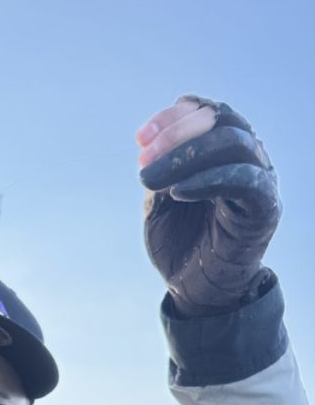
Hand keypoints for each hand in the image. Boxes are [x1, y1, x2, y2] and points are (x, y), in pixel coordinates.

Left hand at [137, 96, 279, 316]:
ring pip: (233, 142)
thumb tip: (155, 148)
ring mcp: (259, 180)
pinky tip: (177, 193)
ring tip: (151, 178)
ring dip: (187, 154)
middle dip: (176, 134)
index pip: (207, 113)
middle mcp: (247, 159)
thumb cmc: (179, 245)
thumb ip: (161, 172)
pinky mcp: (265, 207)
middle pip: (221, 120)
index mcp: (223, 153)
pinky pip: (244, 179)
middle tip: (143, 160)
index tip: (139, 140)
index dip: (172, 119)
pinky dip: (208, 179)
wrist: (194, 291)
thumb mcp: (158, 203)